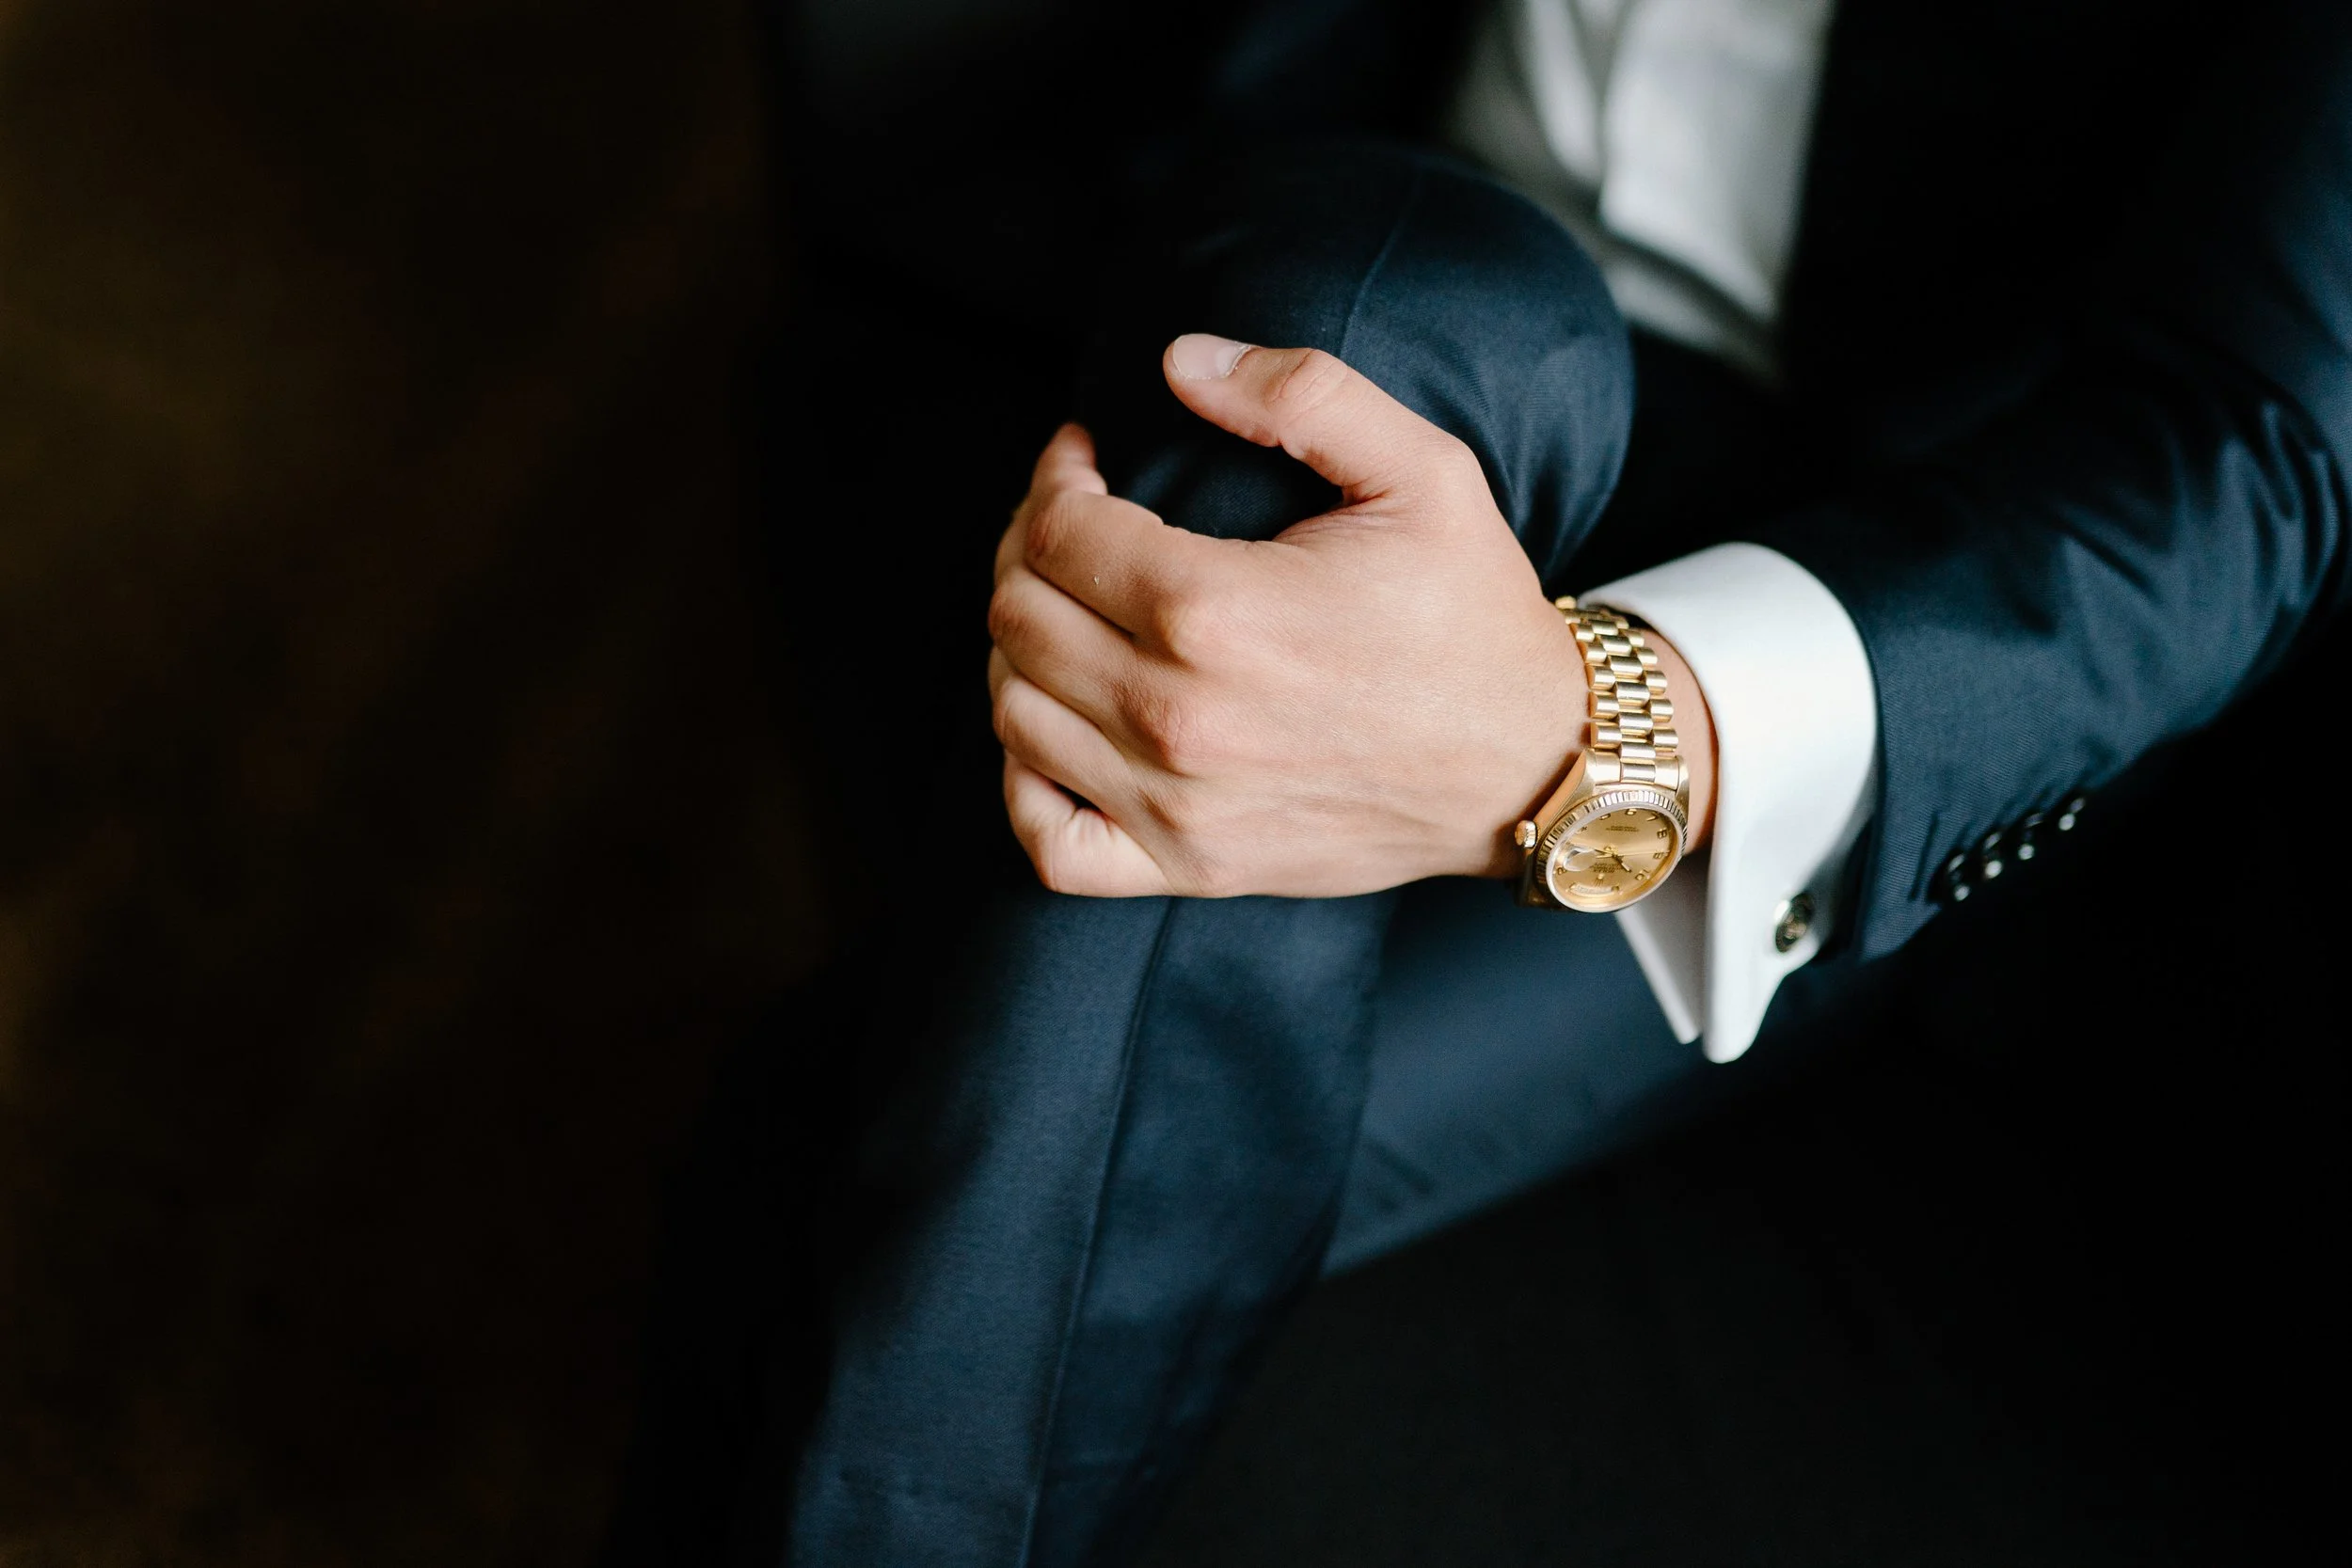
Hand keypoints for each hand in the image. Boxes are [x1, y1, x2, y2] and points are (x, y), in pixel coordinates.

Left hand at [988, 333, 1713, 896]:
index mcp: (1216, 610)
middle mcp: (1178, 716)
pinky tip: (1060, 729)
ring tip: (1072, 609)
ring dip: (1021, 647)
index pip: (1057, 531)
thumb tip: (1180, 361)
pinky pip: (1049, 842)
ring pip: (1014, 712)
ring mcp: (1176, 804)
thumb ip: (1301, 393)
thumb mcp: (1421, 471)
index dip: (1054, 477)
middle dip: (1029, 547)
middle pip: (1017, 616)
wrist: (1532, 763)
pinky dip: (1025, 784)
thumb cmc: (1474, 617)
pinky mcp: (1189, 865)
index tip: (1087, 459)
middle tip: (1077, 521)